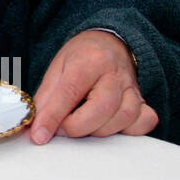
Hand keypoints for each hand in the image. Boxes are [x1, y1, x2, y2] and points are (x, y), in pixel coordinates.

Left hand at [30, 30, 157, 142]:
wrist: (110, 44)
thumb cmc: (81, 57)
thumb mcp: (57, 68)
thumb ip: (46, 97)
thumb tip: (35, 127)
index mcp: (89, 60)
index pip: (70, 92)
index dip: (52, 117)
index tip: (39, 136)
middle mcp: (115, 73)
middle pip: (102, 108)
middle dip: (77, 126)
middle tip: (62, 128)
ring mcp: (133, 88)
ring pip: (123, 118)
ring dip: (98, 130)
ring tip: (83, 124)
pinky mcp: (144, 102)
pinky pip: (144, 122)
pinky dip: (128, 131)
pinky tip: (110, 125)